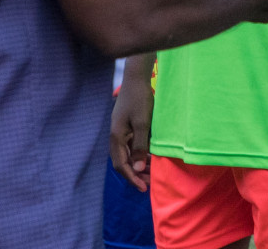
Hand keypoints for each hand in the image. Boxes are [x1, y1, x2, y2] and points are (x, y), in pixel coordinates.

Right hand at [109, 70, 153, 192]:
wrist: (137, 78)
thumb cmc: (139, 99)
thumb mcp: (142, 124)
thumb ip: (140, 146)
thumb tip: (137, 169)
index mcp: (116, 137)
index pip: (121, 164)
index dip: (132, 178)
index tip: (144, 188)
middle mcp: (116, 136)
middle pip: (123, 161)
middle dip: (135, 174)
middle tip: (149, 184)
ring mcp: (121, 131)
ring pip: (127, 155)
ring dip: (138, 165)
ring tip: (151, 174)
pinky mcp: (127, 127)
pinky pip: (131, 146)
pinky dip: (139, 155)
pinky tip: (150, 159)